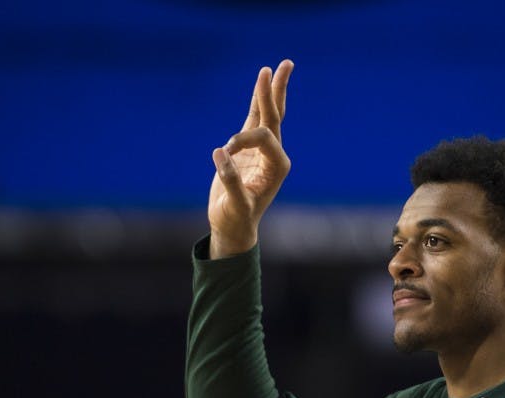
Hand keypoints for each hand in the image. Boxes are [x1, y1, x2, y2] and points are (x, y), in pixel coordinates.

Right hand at [208, 59, 293, 258]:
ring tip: (277, 67)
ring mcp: (264, 151)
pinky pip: (254, 120)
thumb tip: (221, 154)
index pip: (263, 137)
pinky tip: (262, 85)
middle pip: (275, 117)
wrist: (234, 226)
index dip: (243, 141)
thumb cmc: (235, 218)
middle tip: (284, 65)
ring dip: (270, 91)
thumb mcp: (234, 204)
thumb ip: (230, 181)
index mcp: (277, 167)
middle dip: (275, 92)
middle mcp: (275, 155)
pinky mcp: (250, 149)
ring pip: (268, 114)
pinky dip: (257, 102)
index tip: (224, 154)